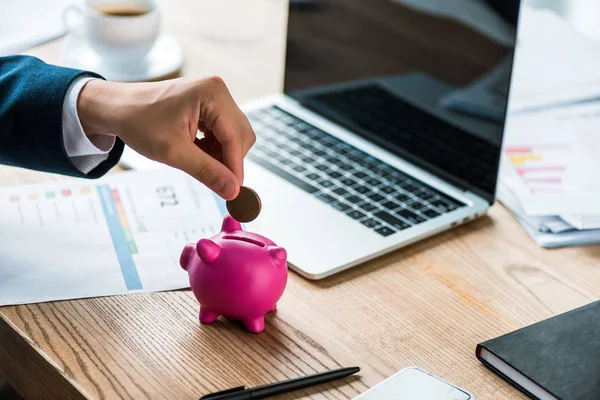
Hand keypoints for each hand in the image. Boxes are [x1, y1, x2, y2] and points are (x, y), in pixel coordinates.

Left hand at [77, 77, 255, 199]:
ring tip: (194, 160)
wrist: (118, 108)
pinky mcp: (211, 105)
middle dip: (228, 160)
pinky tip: (195, 152)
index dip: (235, 167)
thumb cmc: (139, 122)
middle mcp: (218, 91)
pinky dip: (215, 149)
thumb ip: (205, 171)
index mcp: (212, 94)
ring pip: (235, 137)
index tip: (234, 193)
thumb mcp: (171, 152)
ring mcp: (215, 97)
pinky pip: (225, 133)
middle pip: (241, 136)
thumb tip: (232, 190)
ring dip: (221, 156)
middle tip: (210, 178)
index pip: (235, 137)